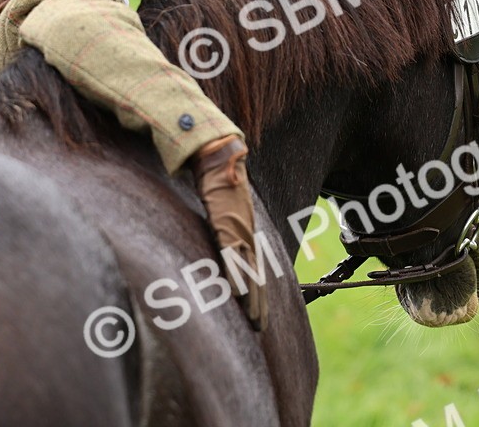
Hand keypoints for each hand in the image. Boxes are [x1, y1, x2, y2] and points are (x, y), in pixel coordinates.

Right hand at [193, 136, 267, 330]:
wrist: (217, 152)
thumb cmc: (217, 176)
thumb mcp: (222, 205)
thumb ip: (222, 222)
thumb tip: (218, 234)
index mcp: (245, 229)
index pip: (255, 266)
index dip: (258, 290)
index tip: (260, 311)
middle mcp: (246, 231)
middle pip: (256, 273)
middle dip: (259, 302)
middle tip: (261, 327)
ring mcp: (237, 228)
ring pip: (247, 268)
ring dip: (251, 296)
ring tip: (254, 319)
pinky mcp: (225, 222)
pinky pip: (230, 253)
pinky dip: (234, 274)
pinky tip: (237, 293)